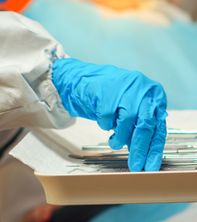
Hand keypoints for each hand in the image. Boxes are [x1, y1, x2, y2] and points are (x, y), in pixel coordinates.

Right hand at [52, 58, 166, 171]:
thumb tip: (145, 156)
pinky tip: (105, 120)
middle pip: (145, 125)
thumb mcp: (133, 110)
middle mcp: (143, 89)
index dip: (154, 149)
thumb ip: (140, 129)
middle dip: (139, 149)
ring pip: (126, 122)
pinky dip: (105, 124)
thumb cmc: (114, 97)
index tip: (150, 167)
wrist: (88, 79)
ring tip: (115, 142)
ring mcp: (125, 89)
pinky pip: (108, 118)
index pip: (158, 127)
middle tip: (134, 165)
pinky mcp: (107, 91)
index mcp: (154, 94)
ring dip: (120, 137)